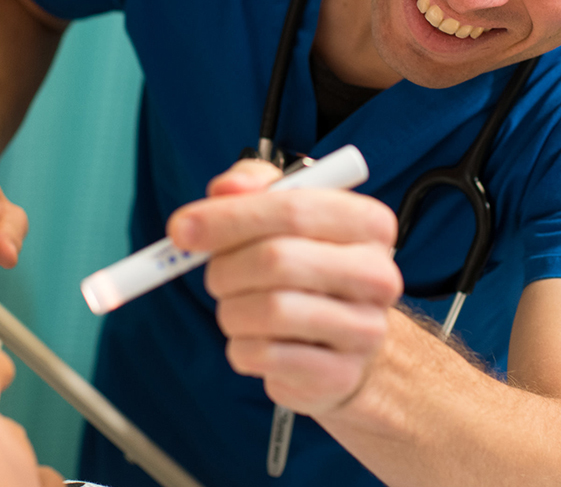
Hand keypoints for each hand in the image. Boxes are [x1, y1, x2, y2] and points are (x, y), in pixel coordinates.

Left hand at [169, 159, 401, 414]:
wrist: (346, 346)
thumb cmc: (309, 269)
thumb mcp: (287, 214)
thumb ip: (254, 186)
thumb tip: (225, 189)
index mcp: (369, 224)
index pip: (293, 209)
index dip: (229, 217)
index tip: (182, 229)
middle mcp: (378, 275)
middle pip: (277, 259)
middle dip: (226, 267)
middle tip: (214, 276)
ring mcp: (364, 330)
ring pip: (269, 310)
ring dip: (231, 310)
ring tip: (238, 309)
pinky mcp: (340, 375)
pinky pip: (264, 355)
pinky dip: (241, 347)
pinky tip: (256, 340)